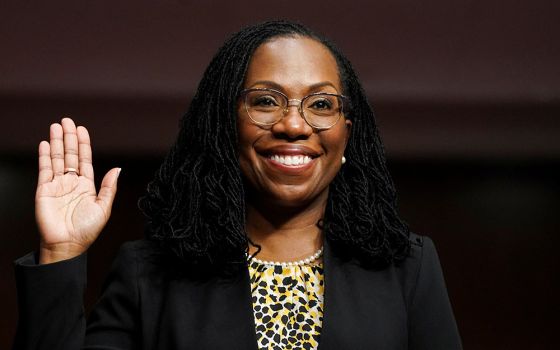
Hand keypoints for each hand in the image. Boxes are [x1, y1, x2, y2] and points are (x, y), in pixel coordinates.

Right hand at [35, 118, 119, 263]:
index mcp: (87, 185)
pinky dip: (45, 156)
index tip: (82, 129)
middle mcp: (72, 182)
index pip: (85, 159)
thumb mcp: (104, 207)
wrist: (67, 244)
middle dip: (69, 137)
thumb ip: (109, 187)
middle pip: (70, 154)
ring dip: (57, 142)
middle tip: (67, 120)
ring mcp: (57, 185)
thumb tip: (118, 168)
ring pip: (57, 158)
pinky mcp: (44, 190)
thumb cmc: (87, 230)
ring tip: (56, 126)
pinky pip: (45, 169)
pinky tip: (46, 144)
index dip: (84, 144)